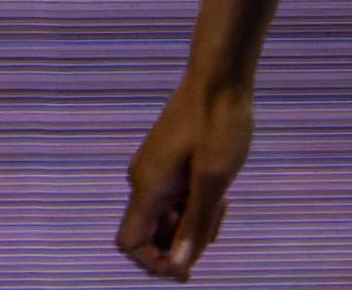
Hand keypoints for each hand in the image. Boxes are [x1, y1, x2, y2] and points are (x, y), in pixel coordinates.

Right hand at [119, 74, 254, 278]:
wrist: (219, 81)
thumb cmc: (218, 126)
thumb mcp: (214, 182)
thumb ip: (195, 225)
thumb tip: (180, 266)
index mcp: (147, 187)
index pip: (130, 243)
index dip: (154, 264)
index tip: (188, 269)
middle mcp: (143, 181)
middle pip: (151, 236)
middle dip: (182, 244)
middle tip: (215, 224)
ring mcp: (154, 172)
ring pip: (167, 219)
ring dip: (194, 224)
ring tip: (222, 200)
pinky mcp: (167, 165)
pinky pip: (175, 202)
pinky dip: (196, 208)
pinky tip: (219, 191)